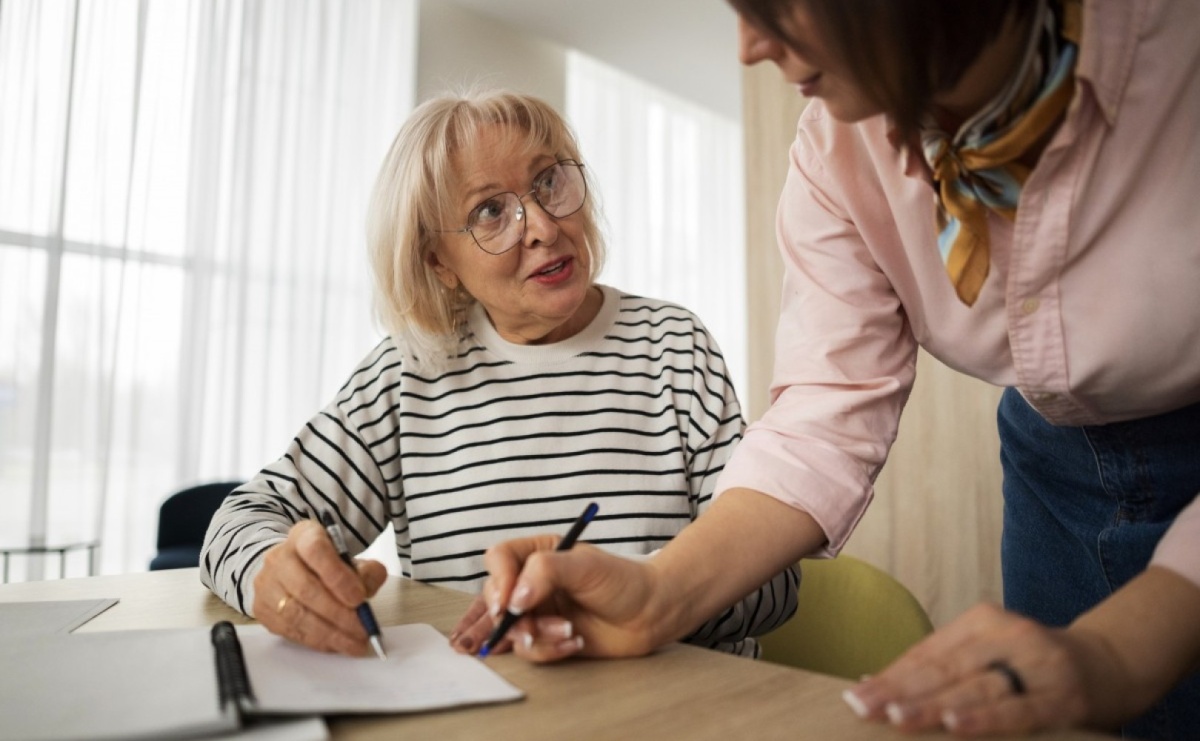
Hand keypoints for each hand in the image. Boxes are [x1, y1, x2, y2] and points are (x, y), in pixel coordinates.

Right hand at [252, 519, 387, 656]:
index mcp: (303, 536)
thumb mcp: (350, 559)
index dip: (338, 576)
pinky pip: (289, 630)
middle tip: (362, 629)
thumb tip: (366, 590)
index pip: (316, 551)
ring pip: (296, 613)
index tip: (359, 598)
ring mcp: (266, 584)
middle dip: (338, 613)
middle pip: (306, 588)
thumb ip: (366, 571)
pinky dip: (316, 640)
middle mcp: (278, 557)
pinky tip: (335, 643)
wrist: (288, 568)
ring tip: (353, 643)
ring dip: (329, 633)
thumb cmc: (325, 565)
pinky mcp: (261, 609)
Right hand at [478, 536, 663, 662]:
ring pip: (510, 629)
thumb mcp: (584, 566)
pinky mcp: (547, 637)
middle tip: (529, 628)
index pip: (499, 558)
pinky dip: (549, 650)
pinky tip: (574, 643)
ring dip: (537, 636)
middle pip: (495, 598)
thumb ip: (545, 572)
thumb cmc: (623, 581)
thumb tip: (515, 599)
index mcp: (538, 553)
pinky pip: (530, 650)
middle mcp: (532, 581)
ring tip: (567, 631)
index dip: (500, 580)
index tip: (509, 601)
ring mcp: (538, 611)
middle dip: (511, 617)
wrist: (650, 615)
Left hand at [843, 603, 1090, 735]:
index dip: (892, 675)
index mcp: (982, 621)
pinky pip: (1017, 710)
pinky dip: (983, 718)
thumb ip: (940, 668)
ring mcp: (1036, 663)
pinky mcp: (1062, 696)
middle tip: (863, 707)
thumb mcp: (988, 654)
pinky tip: (953, 726)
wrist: (1111, 664)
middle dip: (900, 691)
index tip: (856, 695)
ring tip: (897, 716)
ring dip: (933, 704)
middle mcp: (1007, 634)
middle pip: (944, 667)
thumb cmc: (1033, 666)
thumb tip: (872, 687)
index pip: (927, 652)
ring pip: (975, 686)